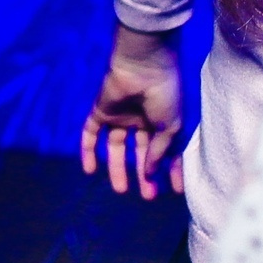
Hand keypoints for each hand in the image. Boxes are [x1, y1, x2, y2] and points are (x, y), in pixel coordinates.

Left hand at [80, 25, 183, 199]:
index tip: (175, 191)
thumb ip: (159, 152)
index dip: (172, 171)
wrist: (145, 66)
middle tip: (147, 196)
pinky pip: (90, 134)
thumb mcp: (170, 127)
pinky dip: (88, 151)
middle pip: (140, 153)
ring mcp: (120, 117)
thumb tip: (149, 173)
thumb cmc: (165, 94)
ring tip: (122, 190)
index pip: (168, 152)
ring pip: (115, 148)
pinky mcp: (100, 112)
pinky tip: (90, 170)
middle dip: (144, 174)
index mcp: (164, 122)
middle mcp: (142, 121)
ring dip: (118, 168)